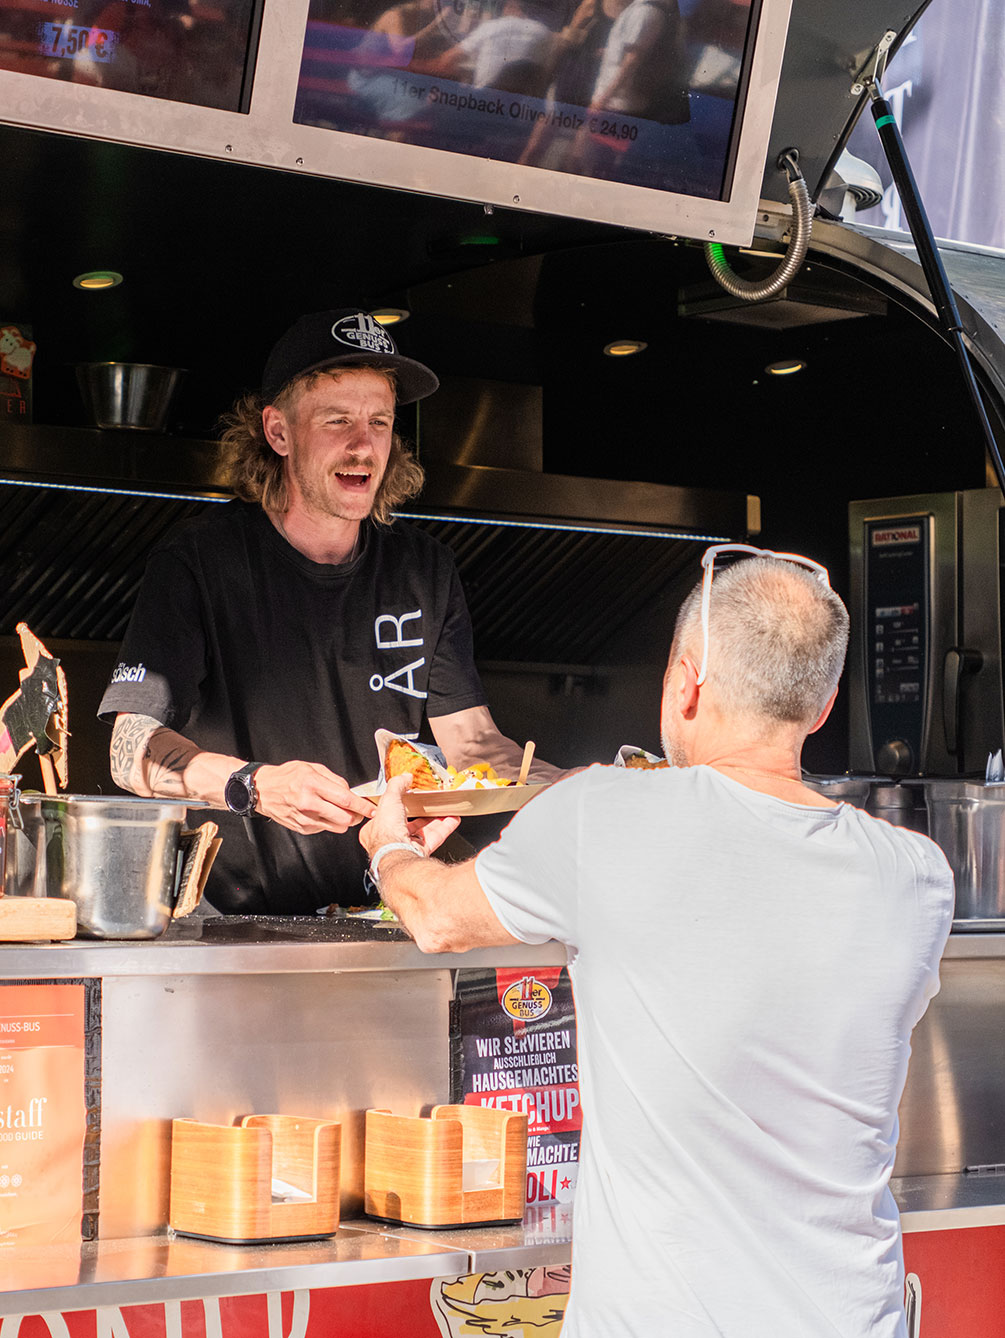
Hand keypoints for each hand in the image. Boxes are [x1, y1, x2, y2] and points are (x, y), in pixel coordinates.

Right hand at [254, 761, 376, 834]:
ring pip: (336, 827)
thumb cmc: (287, 776)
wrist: (263, 790)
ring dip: (343, 821)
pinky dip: (328, 822)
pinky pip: (324, 828)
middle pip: (344, 818)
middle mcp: (309, 803)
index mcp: (313, 784)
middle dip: (356, 816)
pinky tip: (321, 812)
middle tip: (357, 811)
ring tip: (338, 810)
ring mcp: (305, 818)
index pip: (345, 799)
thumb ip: (334, 780)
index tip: (372, 809)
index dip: (362, 806)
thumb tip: (351, 792)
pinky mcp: (302, 828)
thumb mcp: (312, 768)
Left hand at [359, 773, 460, 858]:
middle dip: (421, 814)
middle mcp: (389, 841)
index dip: (397, 805)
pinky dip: (445, 828)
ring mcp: (406, 848)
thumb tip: (405, 776)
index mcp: (375, 830)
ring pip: (423, 832)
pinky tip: (452, 819)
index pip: (386, 815)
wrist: (396, 853)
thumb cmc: (386, 831)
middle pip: (407, 824)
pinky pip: (434, 838)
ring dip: (435, 820)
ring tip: (443, 809)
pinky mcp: (420, 853)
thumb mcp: (388, 799)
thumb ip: (397, 785)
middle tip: (429, 804)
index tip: (408, 798)